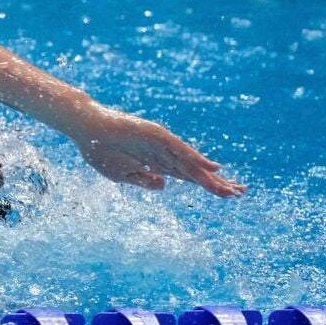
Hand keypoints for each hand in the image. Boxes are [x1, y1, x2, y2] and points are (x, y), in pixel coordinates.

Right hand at [74, 108, 246, 196]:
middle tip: (239, 193)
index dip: (208, 185)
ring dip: (211, 177)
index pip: (189, 176)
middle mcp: (164, 155)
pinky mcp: (157, 136)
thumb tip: (165, 185)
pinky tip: (212, 168)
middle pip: (196, 171)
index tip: (227, 194)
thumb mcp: (122, 175)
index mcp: (157, 165)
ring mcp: (162, 145)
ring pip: (191, 164)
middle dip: (216, 183)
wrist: (86, 130)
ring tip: (231, 188)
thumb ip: (144, 180)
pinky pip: (180, 150)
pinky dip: (196, 159)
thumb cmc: (100, 151)